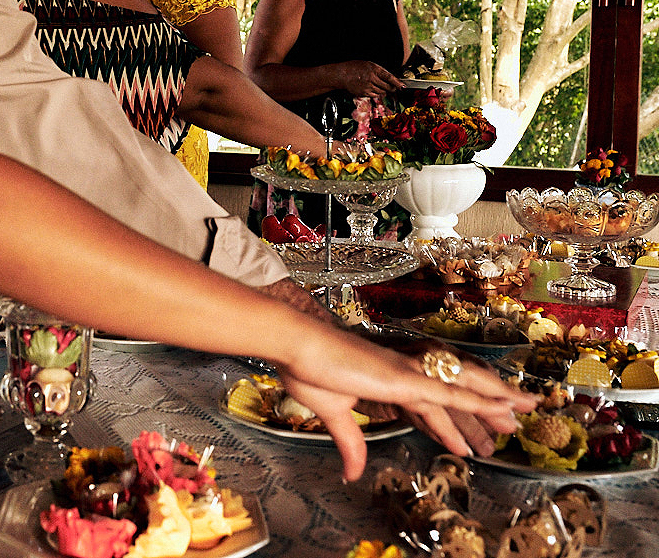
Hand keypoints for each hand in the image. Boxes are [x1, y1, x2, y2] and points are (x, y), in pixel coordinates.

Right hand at [276, 333, 534, 481]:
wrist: (296, 345)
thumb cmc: (307, 370)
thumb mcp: (333, 415)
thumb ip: (349, 443)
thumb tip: (351, 474)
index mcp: (388, 380)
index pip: (431, 403)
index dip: (453, 421)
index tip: (471, 438)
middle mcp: (405, 374)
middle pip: (456, 391)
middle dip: (486, 405)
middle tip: (516, 420)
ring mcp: (408, 373)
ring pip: (463, 388)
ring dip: (495, 400)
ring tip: (524, 410)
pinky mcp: (404, 377)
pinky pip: (449, 391)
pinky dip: (477, 398)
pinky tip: (499, 404)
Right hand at [337, 60, 402, 97]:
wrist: (342, 75)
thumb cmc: (355, 68)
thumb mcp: (368, 65)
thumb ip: (379, 71)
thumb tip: (390, 79)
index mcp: (373, 69)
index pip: (388, 77)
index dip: (397, 82)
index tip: (403, 86)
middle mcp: (371, 78)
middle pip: (387, 86)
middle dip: (392, 88)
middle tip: (394, 88)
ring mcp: (367, 86)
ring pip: (381, 92)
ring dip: (383, 90)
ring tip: (379, 86)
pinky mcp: (363, 93)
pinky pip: (374, 95)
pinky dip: (376, 93)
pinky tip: (372, 89)